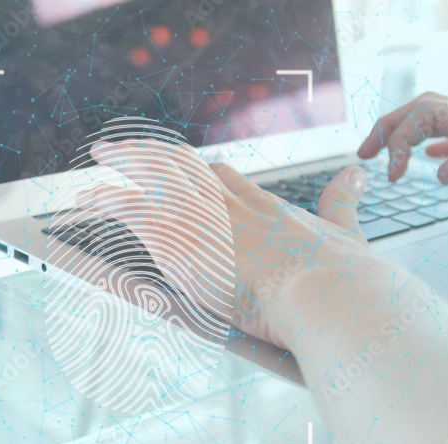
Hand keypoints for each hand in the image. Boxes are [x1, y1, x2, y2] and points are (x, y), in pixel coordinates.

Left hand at [78, 139, 385, 350]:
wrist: (320, 290)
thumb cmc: (340, 276)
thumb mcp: (347, 231)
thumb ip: (344, 202)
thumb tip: (358, 173)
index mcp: (264, 206)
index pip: (224, 177)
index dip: (202, 170)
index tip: (190, 165)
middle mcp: (229, 204)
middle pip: (184, 167)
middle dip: (156, 156)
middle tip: (132, 149)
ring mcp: (201, 218)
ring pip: (152, 178)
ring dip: (124, 164)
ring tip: (102, 155)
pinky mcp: (179, 237)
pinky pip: (131, 209)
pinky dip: (108, 199)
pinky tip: (89, 195)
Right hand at [358, 91, 447, 242]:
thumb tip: (439, 165)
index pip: (428, 112)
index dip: (399, 136)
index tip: (391, 175)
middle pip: (429, 109)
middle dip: (391, 127)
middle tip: (364, 154)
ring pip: (441, 122)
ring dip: (408, 135)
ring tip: (386, 157)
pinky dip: (433, 146)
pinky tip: (432, 161)